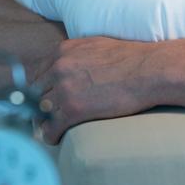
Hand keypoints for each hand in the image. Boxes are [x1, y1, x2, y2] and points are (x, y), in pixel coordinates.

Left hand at [36, 36, 159, 143]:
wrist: (150, 71)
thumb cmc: (131, 58)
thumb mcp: (95, 46)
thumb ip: (75, 55)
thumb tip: (69, 67)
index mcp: (62, 52)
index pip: (35, 73)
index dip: (39, 88)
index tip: (44, 98)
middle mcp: (58, 68)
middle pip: (35, 93)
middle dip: (39, 105)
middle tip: (47, 116)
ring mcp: (64, 89)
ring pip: (40, 111)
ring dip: (44, 121)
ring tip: (52, 128)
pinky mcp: (74, 109)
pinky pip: (51, 127)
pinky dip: (50, 135)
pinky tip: (56, 138)